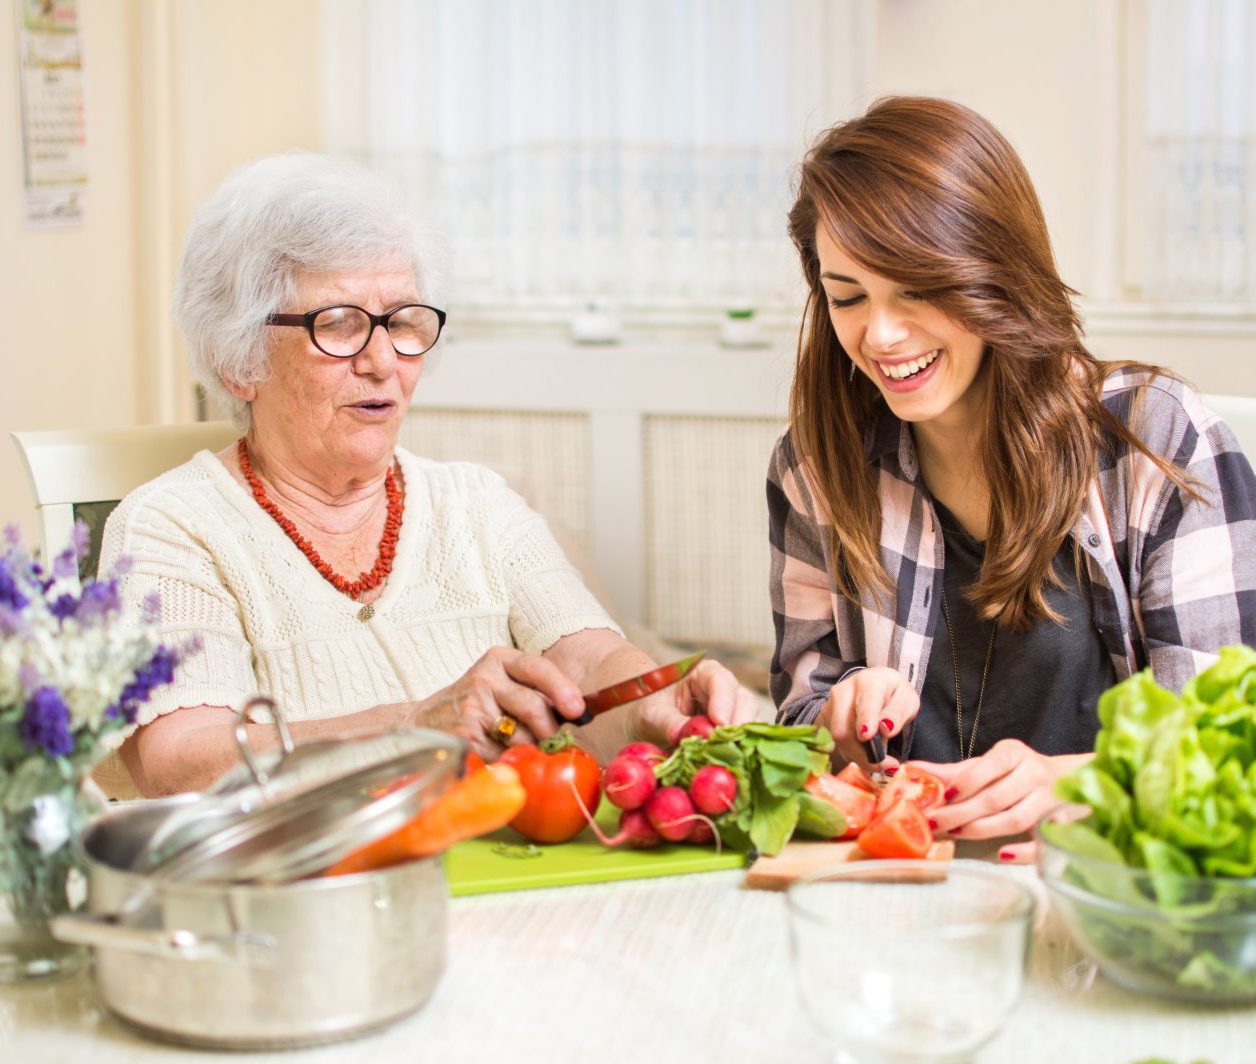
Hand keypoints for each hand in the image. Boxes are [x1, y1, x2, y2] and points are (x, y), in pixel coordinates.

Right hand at [415, 647, 584, 758]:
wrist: (423, 721)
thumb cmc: (476, 703)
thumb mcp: (501, 683)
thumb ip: (535, 690)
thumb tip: (580, 712)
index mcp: (498, 660)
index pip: (537, 668)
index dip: (562, 688)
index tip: (578, 709)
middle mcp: (483, 679)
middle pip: (532, 706)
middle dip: (550, 729)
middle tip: (553, 741)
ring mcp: (472, 708)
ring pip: (520, 736)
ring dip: (529, 748)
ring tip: (518, 746)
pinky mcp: (465, 737)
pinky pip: (503, 755)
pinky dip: (510, 762)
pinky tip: (500, 755)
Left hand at [628, 659, 762, 747]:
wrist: (639, 728)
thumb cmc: (645, 711)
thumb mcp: (650, 715)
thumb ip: (668, 722)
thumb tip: (685, 735)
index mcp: (703, 675)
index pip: (721, 680)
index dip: (723, 700)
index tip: (719, 722)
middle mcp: (724, 693)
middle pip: (744, 702)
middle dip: (739, 724)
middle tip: (729, 746)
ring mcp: (731, 716)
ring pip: (750, 725)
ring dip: (742, 743)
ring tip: (729, 760)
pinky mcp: (732, 740)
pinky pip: (745, 746)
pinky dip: (741, 757)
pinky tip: (731, 768)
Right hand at [819, 666, 918, 771]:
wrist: (876, 687)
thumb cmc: (893, 695)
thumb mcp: (907, 701)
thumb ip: (898, 713)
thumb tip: (886, 729)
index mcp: (870, 682)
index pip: (866, 703)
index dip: (866, 719)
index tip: (867, 736)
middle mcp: (844, 690)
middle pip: (844, 728)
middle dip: (861, 753)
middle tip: (885, 765)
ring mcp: (830, 704)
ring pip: (837, 739)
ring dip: (858, 756)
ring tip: (879, 760)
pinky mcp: (824, 718)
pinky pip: (834, 743)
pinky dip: (852, 754)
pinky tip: (864, 753)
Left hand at [908, 741, 1090, 861]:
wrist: (1070, 778)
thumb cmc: (1017, 773)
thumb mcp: (988, 765)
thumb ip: (952, 772)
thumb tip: (911, 770)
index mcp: (1014, 754)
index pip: (989, 765)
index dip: (965, 783)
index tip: (942, 797)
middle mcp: (1035, 773)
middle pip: (996, 797)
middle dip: (961, 813)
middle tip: (934, 824)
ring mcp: (1051, 800)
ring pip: (1015, 819)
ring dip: (982, 830)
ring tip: (955, 834)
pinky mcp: (1063, 825)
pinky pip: (1043, 842)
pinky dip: (1023, 852)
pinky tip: (1001, 854)